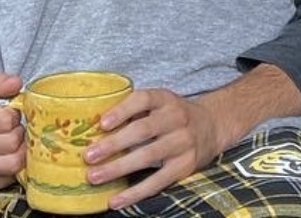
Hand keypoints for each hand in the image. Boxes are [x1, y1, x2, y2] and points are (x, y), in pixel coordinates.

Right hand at [0, 71, 25, 191]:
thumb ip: (2, 82)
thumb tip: (16, 84)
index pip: (5, 121)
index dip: (16, 116)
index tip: (13, 114)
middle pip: (10, 144)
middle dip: (20, 134)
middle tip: (16, 129)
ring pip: (10, 165)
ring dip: (18, 152)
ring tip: (13, 142)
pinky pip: (3, 182)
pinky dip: (11, 171)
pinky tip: (6, 157)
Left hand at [83, 88, 221, 207]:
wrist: (211, 126)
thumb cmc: (173, 115)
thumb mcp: (160, 103)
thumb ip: (135, 110)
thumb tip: (95, 125)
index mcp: (165, 99)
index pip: (142, 100)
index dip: (122, 111)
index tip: (101, 124)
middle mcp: (176, 119)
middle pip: (142, 131)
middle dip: (113, 144)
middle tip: (88, 155)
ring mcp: (182, 143)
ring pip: (147, 157)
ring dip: (118, 169)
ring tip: (94, 176)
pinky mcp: (184, 167)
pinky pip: (157, 182)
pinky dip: (135, 193)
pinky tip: (116, 200)